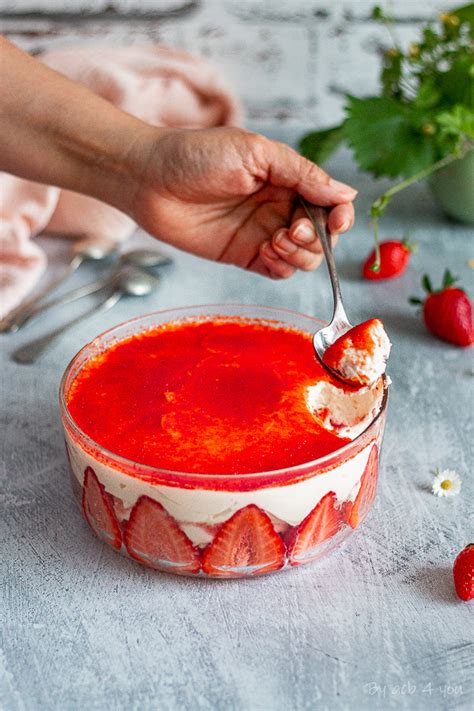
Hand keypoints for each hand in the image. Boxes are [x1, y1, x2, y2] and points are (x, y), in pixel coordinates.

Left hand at [131, 127, 356, 278]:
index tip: (336, 220)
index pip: (330, 202)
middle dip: (317, 237)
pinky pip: (280, 270)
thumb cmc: (197, 155)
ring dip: (300, 253)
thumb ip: (302, 173)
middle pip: (322, 234)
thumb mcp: (256, 152)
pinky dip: (283, 266)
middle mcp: (279, 207)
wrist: (150, 180)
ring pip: (305, 257)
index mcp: (287, 178)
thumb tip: (346, 193)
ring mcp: (263, 233)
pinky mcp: (245, 255)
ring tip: (274, 239)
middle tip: (292, 229)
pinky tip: (267, 251)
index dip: (340, 214)